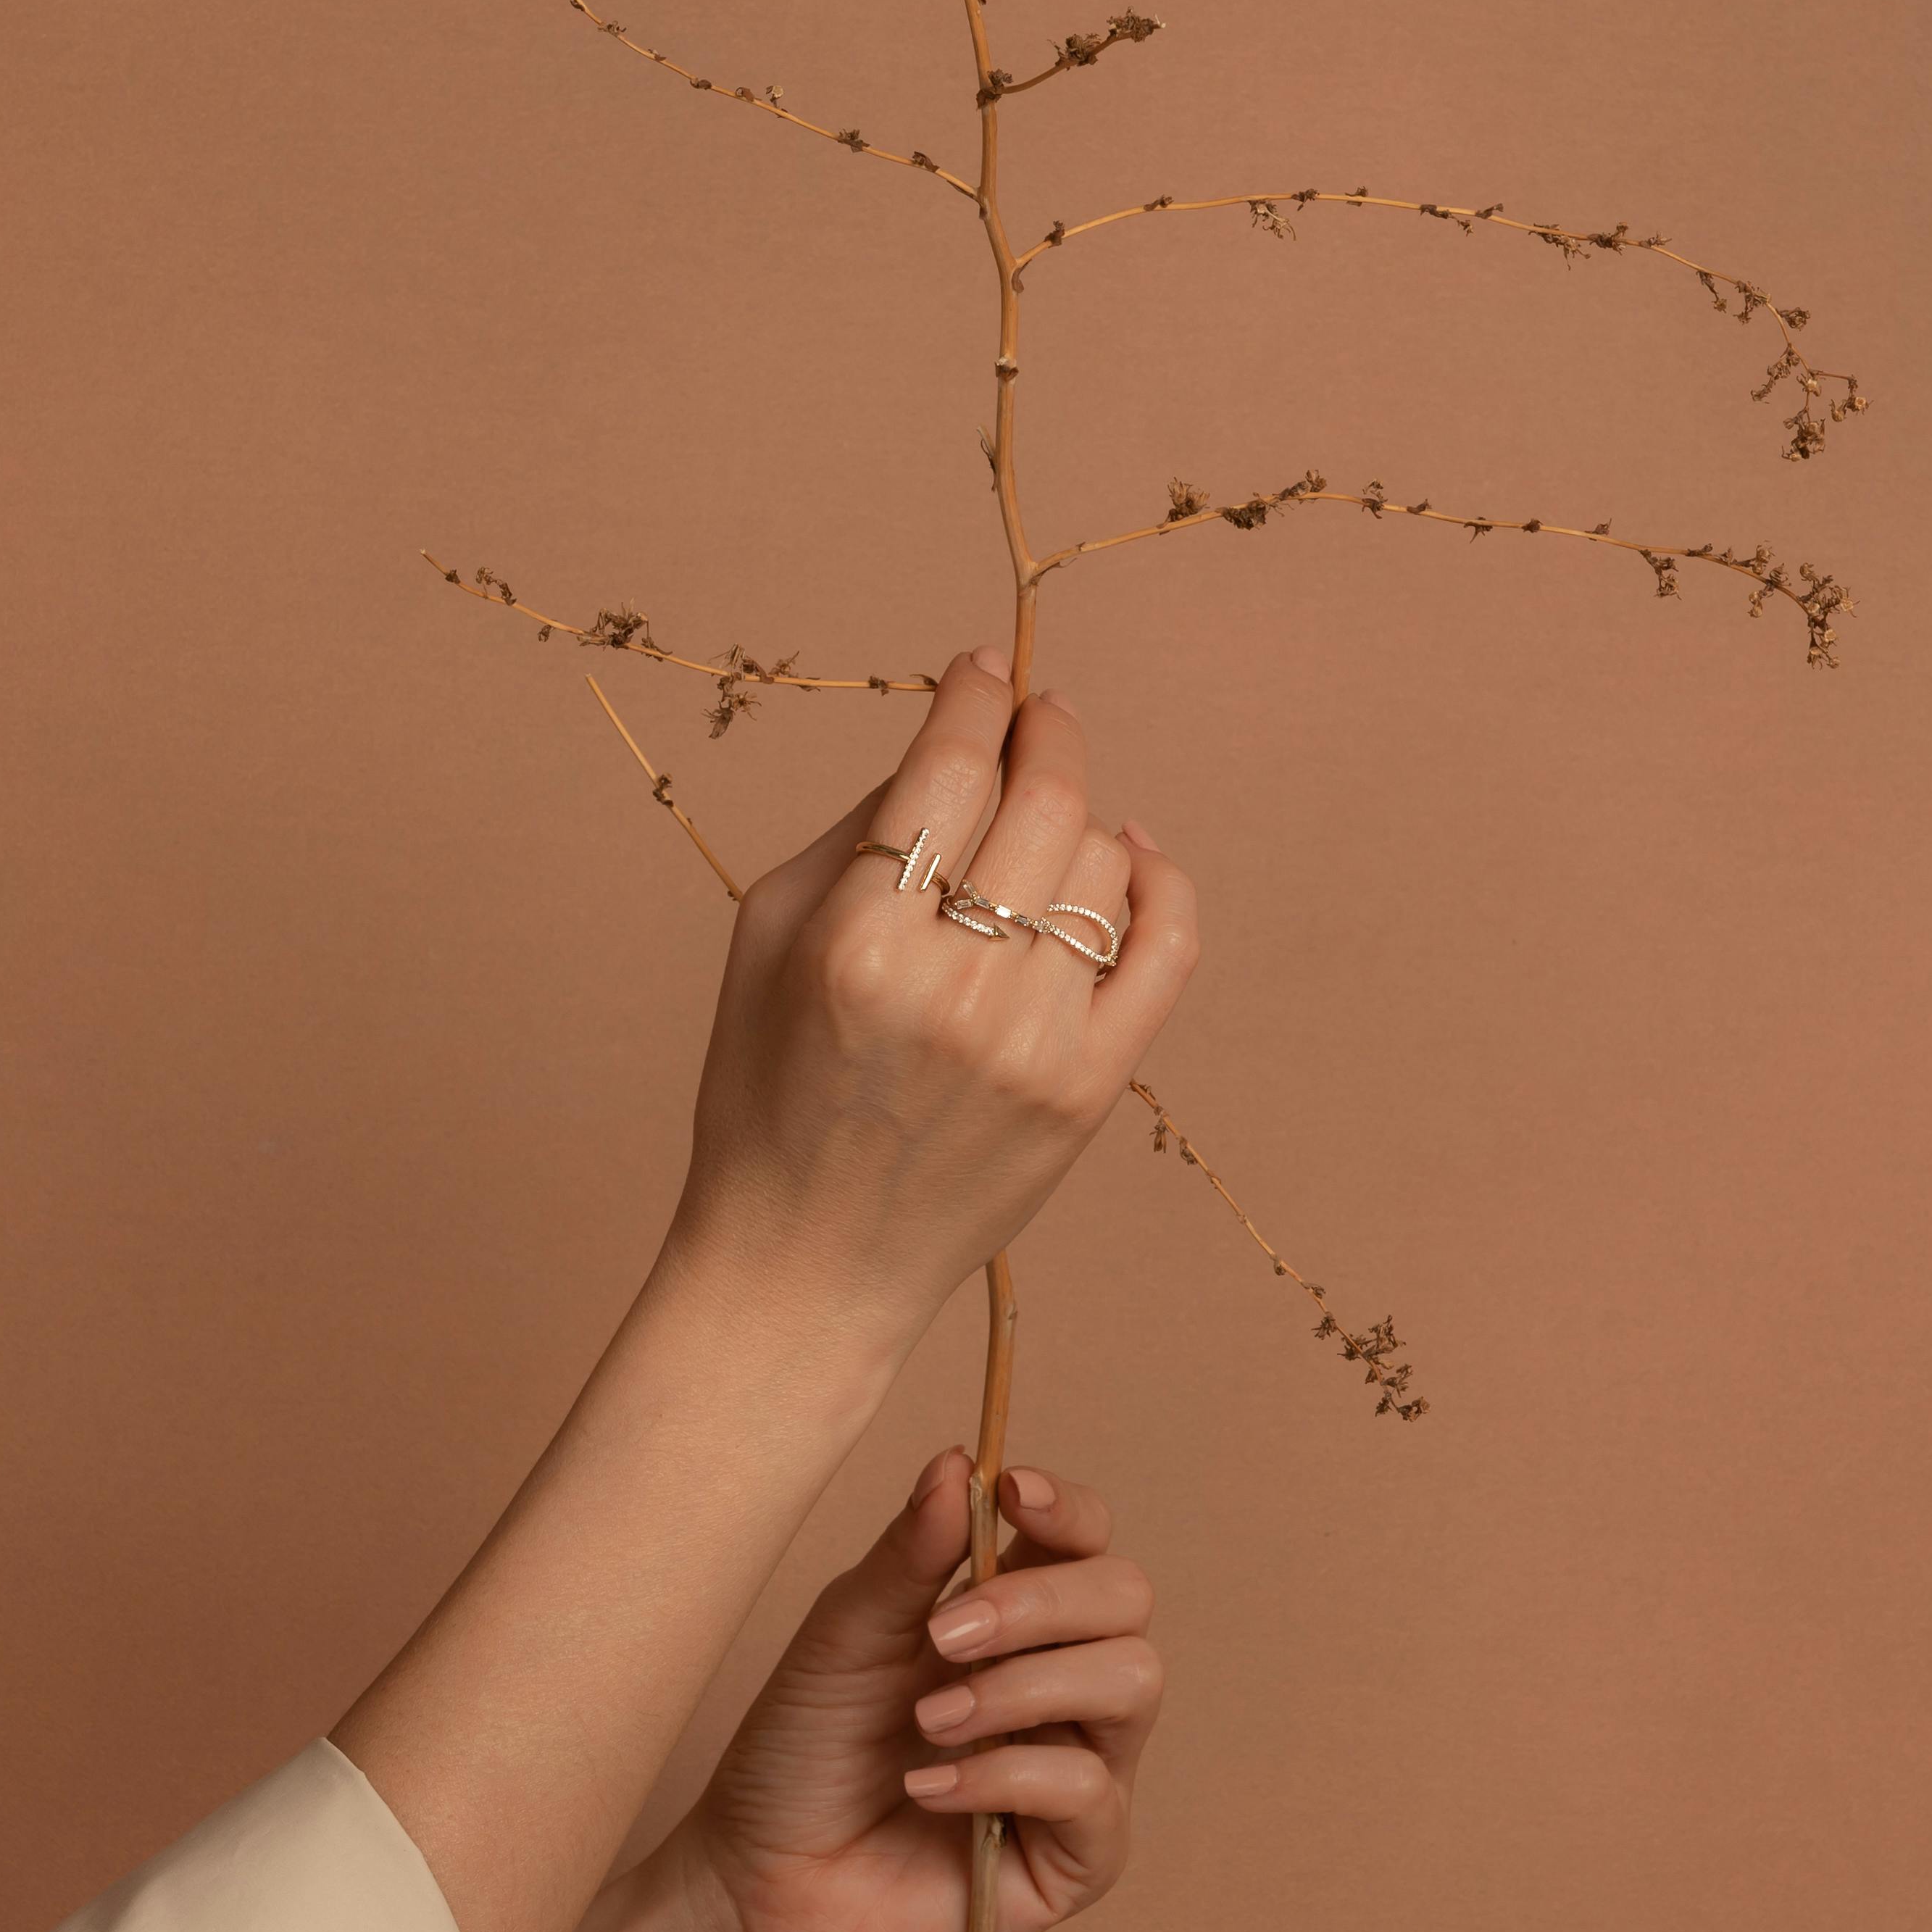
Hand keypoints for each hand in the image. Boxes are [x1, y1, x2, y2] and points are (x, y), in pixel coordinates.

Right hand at [662, 646, 1197, 1357]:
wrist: (806, 1265)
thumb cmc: (765, 1094)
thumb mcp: (764, 941)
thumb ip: (856, 829)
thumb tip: (950, 741)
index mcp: (855, 942)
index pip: (947, 768)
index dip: (976, 696)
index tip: (986, 666)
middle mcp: (953, 988)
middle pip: (1042, 801)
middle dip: (1045, 733)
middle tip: (1037, 716)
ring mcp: (1035, 1044)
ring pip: (1103, 864)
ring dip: (1080, 822)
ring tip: (1043, 831)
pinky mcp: (1091, 1091)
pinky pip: (1167, 946)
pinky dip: (1159, 881)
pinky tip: (1131, 857)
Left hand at [675, 1444, 1162, 1931]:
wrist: (760, 1886)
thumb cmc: (800, 1752)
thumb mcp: (845, 1633)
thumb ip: (911, 1553)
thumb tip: (959, 1461)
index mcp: (1011, 1614)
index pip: (1084, 1538)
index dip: (1067, 1509)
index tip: (1013, 1495)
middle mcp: (1061, 1680)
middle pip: (1126, 1596)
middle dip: (1041, 1601)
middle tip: (945, 1634)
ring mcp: (1077, 1765)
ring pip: (1134, 1681)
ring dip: (1024, 1687)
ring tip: (929, 1719)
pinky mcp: (1078, 1855)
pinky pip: (1092, 1789)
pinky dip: (1003, 1776)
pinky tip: (928, 1787)